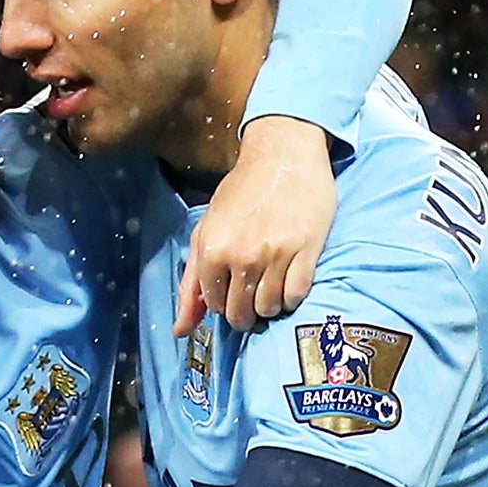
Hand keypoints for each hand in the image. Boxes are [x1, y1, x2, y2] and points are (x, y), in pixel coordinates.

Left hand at [176, 115, 336, 334]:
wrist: (283, 155)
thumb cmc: (241, 193)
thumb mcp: (206, 230)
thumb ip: (191, 282)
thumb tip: (180, 331)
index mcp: (213, 250)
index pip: (213, 305)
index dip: (222, 302)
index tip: (230, 290)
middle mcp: (242, 255)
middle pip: (241, 313)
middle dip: (244, 312)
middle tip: (251, 294)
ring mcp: (276, 253)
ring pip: (269, 308)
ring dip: (269, 305)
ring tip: (270, 285)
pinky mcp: (307, 250)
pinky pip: (296, 295)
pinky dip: (291, 296)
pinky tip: (288, 279)